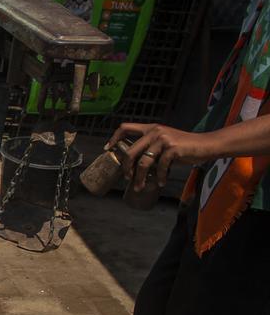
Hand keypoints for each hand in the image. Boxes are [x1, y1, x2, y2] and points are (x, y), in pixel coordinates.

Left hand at [106, 122, 221, 190]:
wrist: (206, 145)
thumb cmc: (183, 147)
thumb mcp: (164, 142)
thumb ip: (150, 147)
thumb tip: (132, 164)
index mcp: (150, 129)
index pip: (125, 128)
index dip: (114, 138)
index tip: (108, 149)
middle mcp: (155, 131)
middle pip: (130, 151)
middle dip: (126, 168)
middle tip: (127, 178)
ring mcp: (163, 139)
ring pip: (143, 162)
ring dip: (140, 178)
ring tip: (141, 187)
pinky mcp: (173, 148)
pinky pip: (160, 167)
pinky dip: (159, 177)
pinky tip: (160, 183)